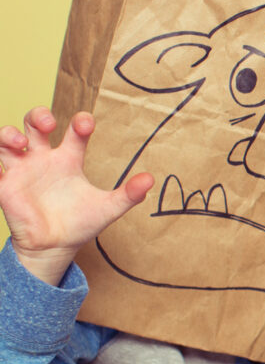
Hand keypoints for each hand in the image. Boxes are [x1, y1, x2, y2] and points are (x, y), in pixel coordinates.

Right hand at [0, 107, 153, 285]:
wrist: (55, 248)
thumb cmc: (80, 223)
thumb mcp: (107, 208)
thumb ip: (128, 194)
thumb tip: (151, 179)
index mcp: (68, 159)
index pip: (73, 133)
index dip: (79, 123)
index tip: (85, 123)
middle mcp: (43, 159)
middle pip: (34, 124)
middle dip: (38, 116)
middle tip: (48, 124)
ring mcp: (22, 171)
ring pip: (5, 140)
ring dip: (8, 134)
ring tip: (20, 143)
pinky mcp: (5, 186)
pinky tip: (1, 166)